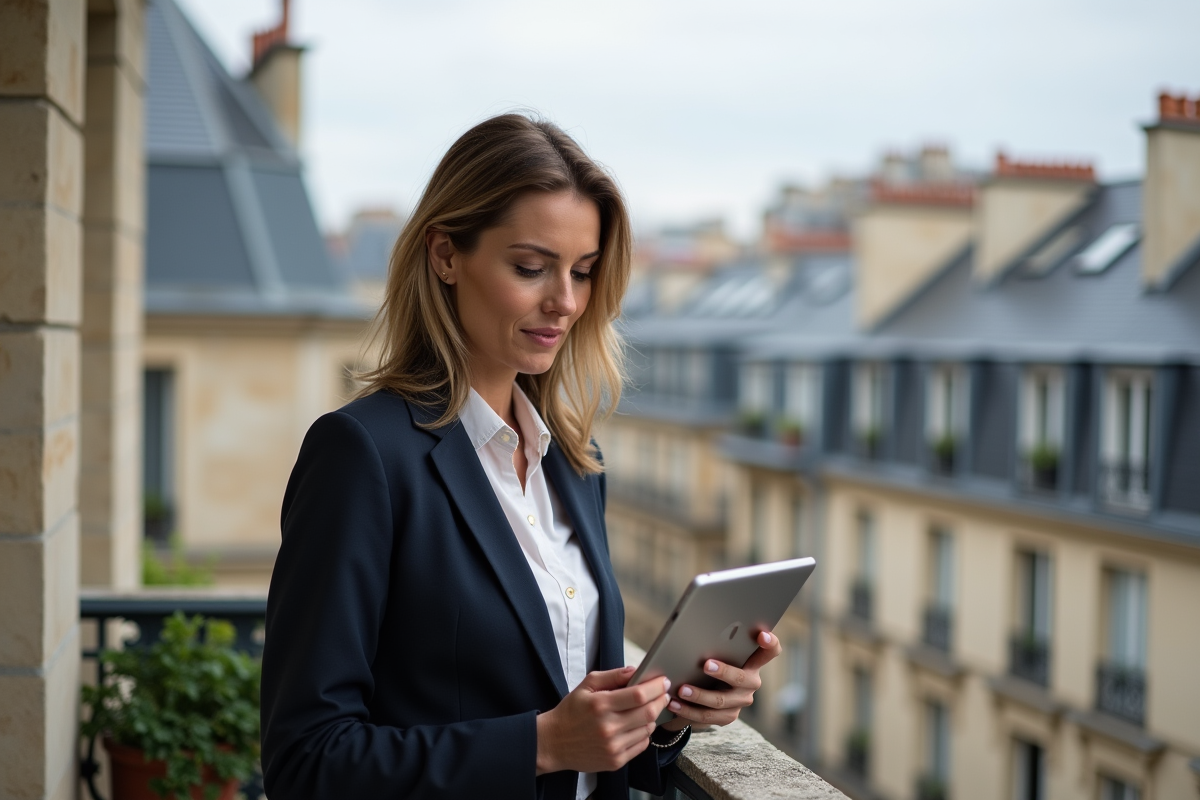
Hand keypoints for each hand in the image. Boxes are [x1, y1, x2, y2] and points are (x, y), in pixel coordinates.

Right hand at [536, 666, 671, 774]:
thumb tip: (635, 670)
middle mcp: (608, 727)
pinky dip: (644, 733)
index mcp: (601, 705)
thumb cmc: (570, 712)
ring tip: (647, 709)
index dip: (656, 687)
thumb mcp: (586, 686)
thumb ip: (612, 676)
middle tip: (663, 693)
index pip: (639, 695)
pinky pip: (641, 745)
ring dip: (652, 717)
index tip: (663, 681)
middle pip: (648, 713)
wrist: (553, 743)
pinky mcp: (615, 761)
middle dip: (660, 700)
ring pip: (647, 729)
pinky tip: (637, 726)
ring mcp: (613, 747)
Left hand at [664, 630, 781, 727]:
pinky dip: (688, 710)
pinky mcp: (728, 716)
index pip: (770, 651)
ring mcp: (741, 700)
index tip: (761, 634)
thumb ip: (713, 645)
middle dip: (724, 671)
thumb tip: (692, 634)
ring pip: (721, 700)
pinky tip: (674, 704)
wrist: (701, 693)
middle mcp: (751, 682)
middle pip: (742, 678)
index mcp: (752, 661)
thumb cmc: (708, 663)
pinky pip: (708, 716)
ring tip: (681, 690)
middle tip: (706, 665)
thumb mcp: (714, 652)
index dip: (770, 643)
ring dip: (699, 695)